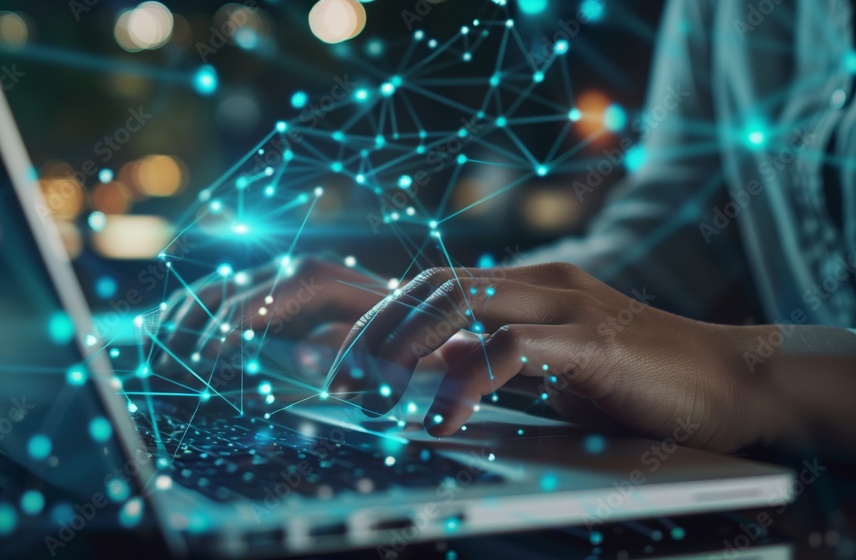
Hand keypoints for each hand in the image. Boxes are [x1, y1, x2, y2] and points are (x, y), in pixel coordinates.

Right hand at [152, 256, 386, 393]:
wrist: (411, 315)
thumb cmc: (395, 338)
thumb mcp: (377, 347)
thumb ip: (339, 352)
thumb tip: (301, 356)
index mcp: (314, 276)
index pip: (253, 299)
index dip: (222, 331)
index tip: (200, 363)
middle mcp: (287, 268)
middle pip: (223, 294)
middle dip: (191, 335)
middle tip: (168, 374)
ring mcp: (273, 276)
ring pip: (211, 292)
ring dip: (180, 327)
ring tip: (159, 365)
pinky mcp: (264, 290)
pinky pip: (214, 296)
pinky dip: (186, 319)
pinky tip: (164, 343)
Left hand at [330, 262, 766, 452]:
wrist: (731, 382)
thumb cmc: (638, 380)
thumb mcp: (548, 367)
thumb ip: (492, 355)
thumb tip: (429, 363)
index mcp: (524, 288)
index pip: (429, 283)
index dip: (377, 317)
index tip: (344, 363)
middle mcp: (537, 283)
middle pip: (428, 284)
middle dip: (373, 333)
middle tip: (345, 387)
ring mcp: (565, 305)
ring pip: (456, 300)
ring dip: (402, 350)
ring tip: (375, 399)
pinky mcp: (592, 340)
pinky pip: (509, 348)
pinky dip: (463, 382)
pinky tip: (441, 421)